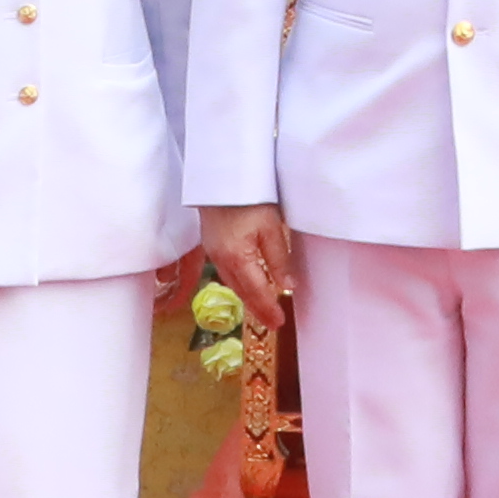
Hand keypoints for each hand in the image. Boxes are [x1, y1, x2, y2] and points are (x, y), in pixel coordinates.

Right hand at [199, 202, 299, 338]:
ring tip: (262, 308)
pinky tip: (246, 283)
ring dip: (247, 297)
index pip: (256, 291)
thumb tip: (288, 287)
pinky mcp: (210, 243)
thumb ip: (279, 259)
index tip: (279, 323)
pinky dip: (238, 283)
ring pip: (232, 283)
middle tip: (272, 322)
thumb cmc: (249, 197)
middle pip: (241, 291)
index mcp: (237, 258)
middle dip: (257, 308)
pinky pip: (225, 271)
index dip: (268, 309)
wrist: (221, 174)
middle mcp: (220, 260)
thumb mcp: (272, 227)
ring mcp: (212, 252)